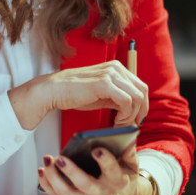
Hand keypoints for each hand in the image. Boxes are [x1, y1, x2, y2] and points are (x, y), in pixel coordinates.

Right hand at [8, 60, 147, 129]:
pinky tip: (115, 123)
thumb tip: (134, 110)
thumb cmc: (74, 93)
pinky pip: (127, 102)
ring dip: (131, 116)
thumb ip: (117, 96)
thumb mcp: (101, 93)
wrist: (53, 90)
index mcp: (116, 67)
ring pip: (137, 97)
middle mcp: (116, 67)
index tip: (135, 120)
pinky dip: (125, 116)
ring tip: (120, 126)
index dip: (142, 105)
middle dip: (140, 111)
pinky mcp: (104, 84)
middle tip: (131, 126)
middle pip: (142, 91)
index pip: (140, 86)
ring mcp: (110, 74)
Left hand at [37, 144, 155, 194]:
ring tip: (47, 160)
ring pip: (66, 192)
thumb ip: (128, 151)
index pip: (111, 170)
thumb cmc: (123, 178)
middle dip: (71, 171)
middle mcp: (101, 192)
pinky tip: (42, 170)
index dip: (104, 160)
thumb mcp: (131, 164)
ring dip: (53, 177)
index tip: (96, 149)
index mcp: (117, 180)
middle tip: (60, 158)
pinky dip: (46, 184)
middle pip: (84, 184)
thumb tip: (127, 135)